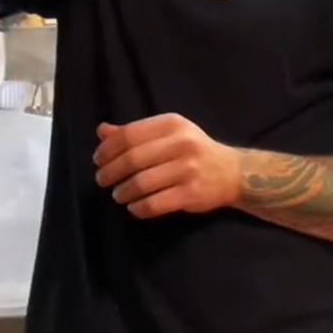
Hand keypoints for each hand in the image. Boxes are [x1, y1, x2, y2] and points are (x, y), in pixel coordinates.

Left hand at [93, 114, 241, 218]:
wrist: (234, 173)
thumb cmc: (195, 151)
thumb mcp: (169, 134)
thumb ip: (136, 133)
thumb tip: (102, 131)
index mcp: (173, 124)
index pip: (129, 135)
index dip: (108, 149)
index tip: (98, 160)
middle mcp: (182, 144)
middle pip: (132, 159)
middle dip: (110, 172)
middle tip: (102, 181)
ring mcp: (188, 169)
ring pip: (140, 183)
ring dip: (122, 192)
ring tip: (119, 195)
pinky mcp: (191, 193)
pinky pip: (154, 204)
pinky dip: (138, 208)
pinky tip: (134, 207)